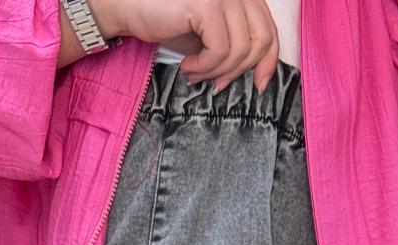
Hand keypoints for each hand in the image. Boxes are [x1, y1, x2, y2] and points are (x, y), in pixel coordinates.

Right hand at [94, 0, 279, 91]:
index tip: (259, 84)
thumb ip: (235, 42)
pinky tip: (187, 66)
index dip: (270, 60)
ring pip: (241, 49)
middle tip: (218, 84)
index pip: (269, 27)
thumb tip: (258, 71)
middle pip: (261, 38)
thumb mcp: (209, 34)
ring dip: (218, 71)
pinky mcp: (206, 3)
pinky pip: (221, 50)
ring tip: (196, 74)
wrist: (128, 7)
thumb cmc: (167, 20)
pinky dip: (205, 66)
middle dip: (241, 70)